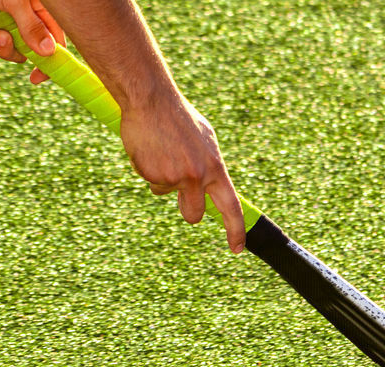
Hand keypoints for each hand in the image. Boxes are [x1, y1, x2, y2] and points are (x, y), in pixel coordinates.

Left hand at [0, 0, 64, 84]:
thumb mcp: (20, 1)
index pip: (52, 48)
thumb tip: (47, 54)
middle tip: (2, 36)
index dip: (46, 66)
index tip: (35, 77)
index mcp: (43, 17)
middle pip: (20, 50)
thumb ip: (32, 27)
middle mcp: (23, 19)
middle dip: (7, 48)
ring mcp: (1, 15)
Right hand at [120, 95, 246, 253]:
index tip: (237, 249)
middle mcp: (196, 176)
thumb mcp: (206, 142)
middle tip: (181, 188)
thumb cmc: (180, 118)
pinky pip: (149, 180)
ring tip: (162, 150)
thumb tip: (216, 190)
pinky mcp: (150, 173)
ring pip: (165, 194)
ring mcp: (173, 177)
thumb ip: (211, 168)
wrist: (151, 99)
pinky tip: (148, 147)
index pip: (231, 208)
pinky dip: (147, 167)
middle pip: (193, 215)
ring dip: (161, 179)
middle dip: (187, 210)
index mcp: (215, 169)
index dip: (236, 231)